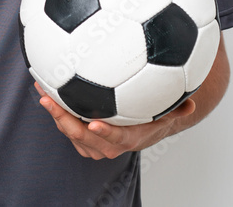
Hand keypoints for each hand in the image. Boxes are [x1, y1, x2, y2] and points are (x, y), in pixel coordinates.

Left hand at [34, 82, 196, 159]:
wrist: (141, 130)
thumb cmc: (154, 119)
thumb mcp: (168, 114)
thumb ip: (178, 109)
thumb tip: (190, 103)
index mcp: (128, 139)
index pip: (115, 138)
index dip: (104, 132)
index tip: (93, 123)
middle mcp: (108, 145)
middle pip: (82, 136)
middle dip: (63, 119)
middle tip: (49, 100)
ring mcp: (93, 143)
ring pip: (69, 131)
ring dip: (54, 112)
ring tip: (41, 90)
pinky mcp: (82, 137)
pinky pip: (66, 125)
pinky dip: (55, 109)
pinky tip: (45, 88)